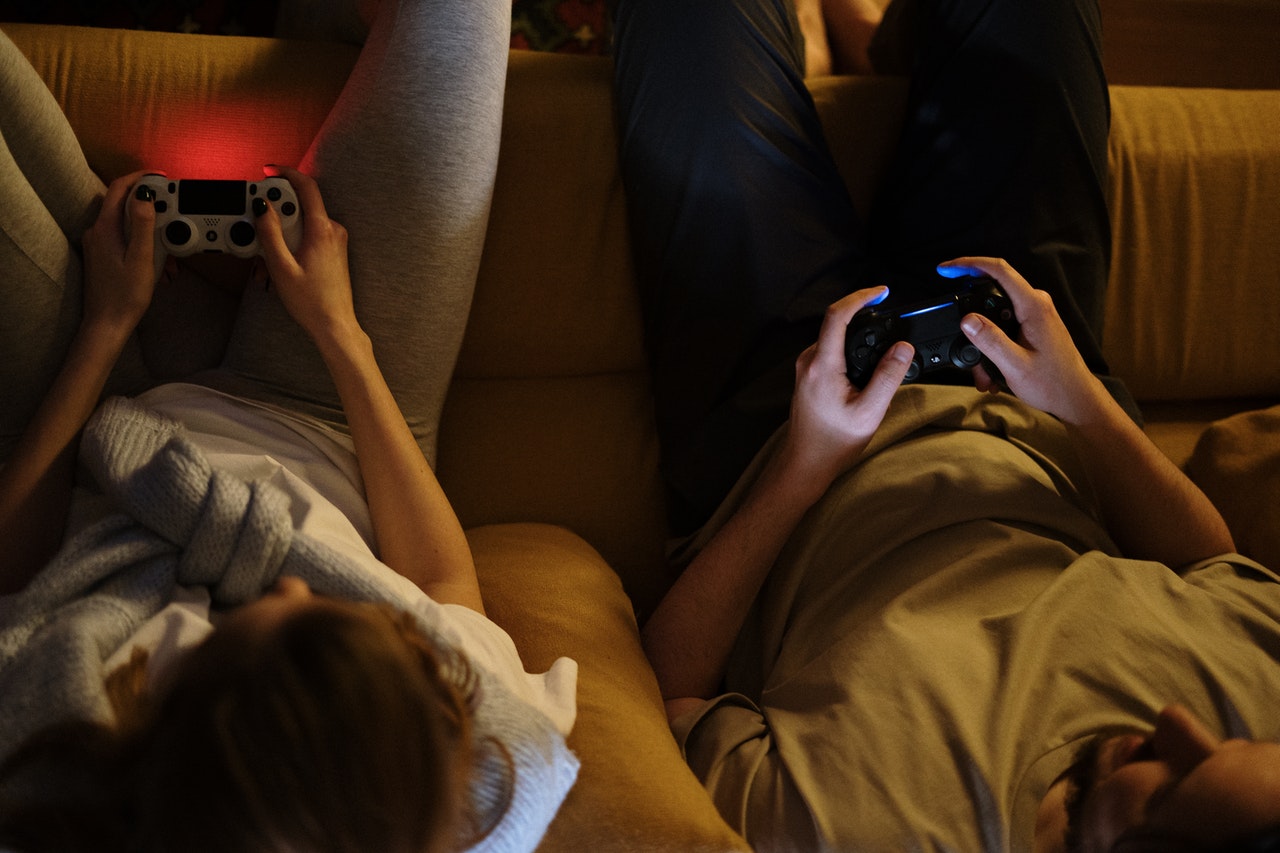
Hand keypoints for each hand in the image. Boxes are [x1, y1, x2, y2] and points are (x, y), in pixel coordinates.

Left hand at [80, 170, 159, 337]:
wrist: (107, 323)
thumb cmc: (125, 296)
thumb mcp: (141, 260)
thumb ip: (143, 226)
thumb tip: (145, 196)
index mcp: (105, 229)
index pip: (119, 188)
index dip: (140, 177)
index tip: (160, 177)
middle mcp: (98, 232)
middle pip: (125, 205)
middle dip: (152, 210)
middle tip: (174, 219)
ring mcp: (98, 243)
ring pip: (128, 224)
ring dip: (151, 232)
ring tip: (169, 255)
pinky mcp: (103, 254)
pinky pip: (125, 238)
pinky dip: (144, 244)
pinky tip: (158, 264)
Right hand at [254, 166, 359, 347]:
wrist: (335, 324)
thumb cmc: (311, 302)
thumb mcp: (281, 267)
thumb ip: (270, 233)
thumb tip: (262, 207)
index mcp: (322, 230)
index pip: (306, 187)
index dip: (286, 173)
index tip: (268, 171)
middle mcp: (333, 231)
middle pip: (299, 206)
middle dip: (275, 217)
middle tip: (258, 235)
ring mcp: (335, 240)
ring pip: (301, 224)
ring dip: (280, 236)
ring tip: (268, 263)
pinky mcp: (333, 249)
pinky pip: (308, 236)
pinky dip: (291, 244)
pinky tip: (281, 266)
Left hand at [780, 286, 913, 494]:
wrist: (807, 461)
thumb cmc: (834, 441)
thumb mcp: (869, 411)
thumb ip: (888, 377)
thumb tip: (903, 348)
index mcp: (822, 365)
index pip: (837, 315)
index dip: (860, 297)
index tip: (881, 292)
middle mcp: (809, 361)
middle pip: (836, 323)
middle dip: (864, 315)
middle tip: (889, 315)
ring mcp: (806, 367)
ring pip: (834, 337)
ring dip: (858, 333)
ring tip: (883, 341)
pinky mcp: (809, 375)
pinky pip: (830, 350)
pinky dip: (850, 348)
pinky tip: (866, 362)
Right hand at [939, 256, 1110, 423]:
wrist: (1075, 397)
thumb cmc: (1053, 383)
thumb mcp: (1015, 365)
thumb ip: (990, 340)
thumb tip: (967, 319)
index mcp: (1033, 307)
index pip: (998, 270)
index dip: (968, 264)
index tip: (946, 270)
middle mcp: (1036, 304)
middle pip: (991, 294)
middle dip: (971, 319)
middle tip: (961, 343)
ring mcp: (1035, 314)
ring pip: (996, 315)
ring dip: (982, 340)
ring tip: (983, 372)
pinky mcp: (1032, 325)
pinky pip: (1004, 326)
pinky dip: (993, 345)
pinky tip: (992, 370)